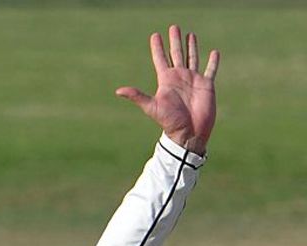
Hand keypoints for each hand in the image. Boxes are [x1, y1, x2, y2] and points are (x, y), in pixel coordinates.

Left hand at [116, 25, 219, 155]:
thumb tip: (118, 91)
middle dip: (175, 41)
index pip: (160, 59)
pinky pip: (210, 70)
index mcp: (166, 80)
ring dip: (191, 46)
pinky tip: (214, 52)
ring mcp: (193, 80)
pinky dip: (213, 62)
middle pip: (176, 54)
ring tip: (190, 34)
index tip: (155, 35)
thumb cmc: (169, 122)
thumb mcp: (152, 107)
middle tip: (173, 27)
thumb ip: (137, 96)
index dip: (157, 47)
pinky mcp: (207, 85)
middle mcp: (179, 78)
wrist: (188, 133)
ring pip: (192, 58)